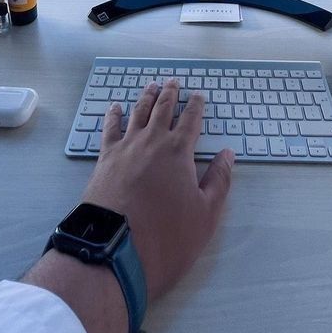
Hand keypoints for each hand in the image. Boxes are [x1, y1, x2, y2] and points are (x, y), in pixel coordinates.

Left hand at [83, 79, 235, 300]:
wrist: (114, 251)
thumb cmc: (167, 237)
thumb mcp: (205, 215)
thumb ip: (218, 181)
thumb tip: (227, 154)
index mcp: (179, 151)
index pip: (190, 120)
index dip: (196, 106)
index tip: (198, 95)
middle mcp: (152, 141)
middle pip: (162, 109)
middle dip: (170, 94)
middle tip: (173, 81)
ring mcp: (125, 148)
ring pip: (137, 113)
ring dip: (146, 97)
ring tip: (151, 86)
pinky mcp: (104, 159)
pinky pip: (110, 128)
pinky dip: (114, 114)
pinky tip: (115, 107)